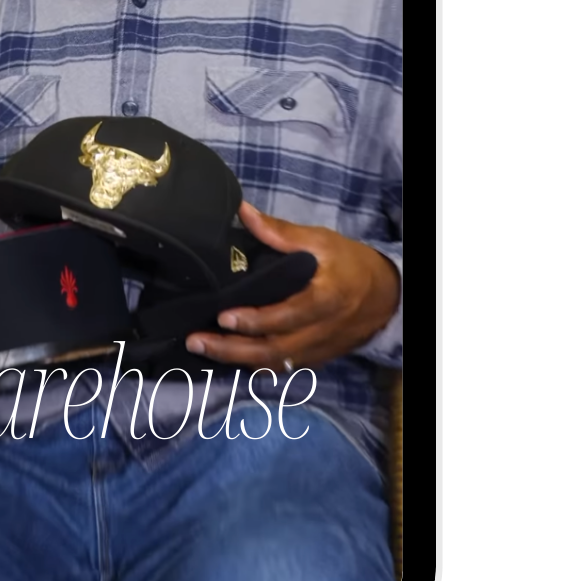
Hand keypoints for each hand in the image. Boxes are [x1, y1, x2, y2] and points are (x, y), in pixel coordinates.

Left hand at [184, 201, 399, 372]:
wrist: (385, 295)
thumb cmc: (350, 263)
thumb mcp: (320, 240)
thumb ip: (280, 231)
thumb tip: (244, 212)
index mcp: (324, 299)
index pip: (286, 317)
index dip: (254, 321)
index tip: (223, 317)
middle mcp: (320, 330)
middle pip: (274, 350)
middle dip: (232, 350)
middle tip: (196, 341)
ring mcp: (317, 349)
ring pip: (274, 364)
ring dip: (237, 361)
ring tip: (203, 349)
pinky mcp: (315, 359)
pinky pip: (281, 368)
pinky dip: (254, 366)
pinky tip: (228, 357)